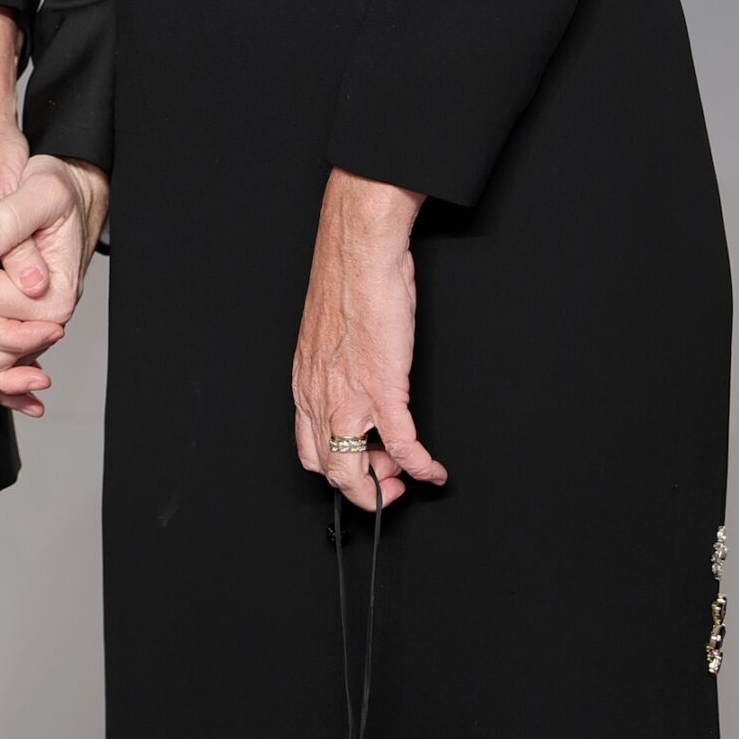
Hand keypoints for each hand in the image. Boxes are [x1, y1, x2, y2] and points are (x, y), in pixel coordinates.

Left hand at [292, 168, 444, 511]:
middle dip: (361, 485)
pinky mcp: (382, 388)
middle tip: (387, 480)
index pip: (308, 448)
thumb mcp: (327, 334)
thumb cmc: (346, 282)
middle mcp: (319, 396)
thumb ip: (336, 365)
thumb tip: (353, 379)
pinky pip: (403, 446)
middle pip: (329, 470)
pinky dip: (421, 466)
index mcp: (305, 383)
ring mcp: (349, 397)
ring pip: (356, 471)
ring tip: (407, 478)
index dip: (336, 467)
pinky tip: (434, 470)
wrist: (359, 253)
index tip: (361, 466)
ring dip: (385, 485)